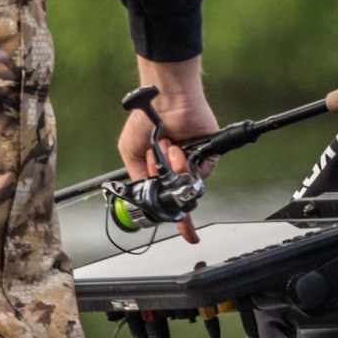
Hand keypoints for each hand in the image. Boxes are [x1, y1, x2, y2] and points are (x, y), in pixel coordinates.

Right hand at [118, 54, 219, 242]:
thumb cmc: (145, 120)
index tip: (188, 235)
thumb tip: (147, 195)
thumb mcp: (130, 154)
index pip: (170, 199)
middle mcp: (178, 168)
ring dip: (172, 168)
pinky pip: (199, 172)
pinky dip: (184, 162)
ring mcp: (193, 162)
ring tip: (166, 149)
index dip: (180, 219)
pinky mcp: (207, 154)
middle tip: (156, 165)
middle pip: (179, 194)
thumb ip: (139, 178)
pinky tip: (176, 147)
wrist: (163, 102)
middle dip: (164, 183)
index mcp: (161, 170)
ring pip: (187, 184)